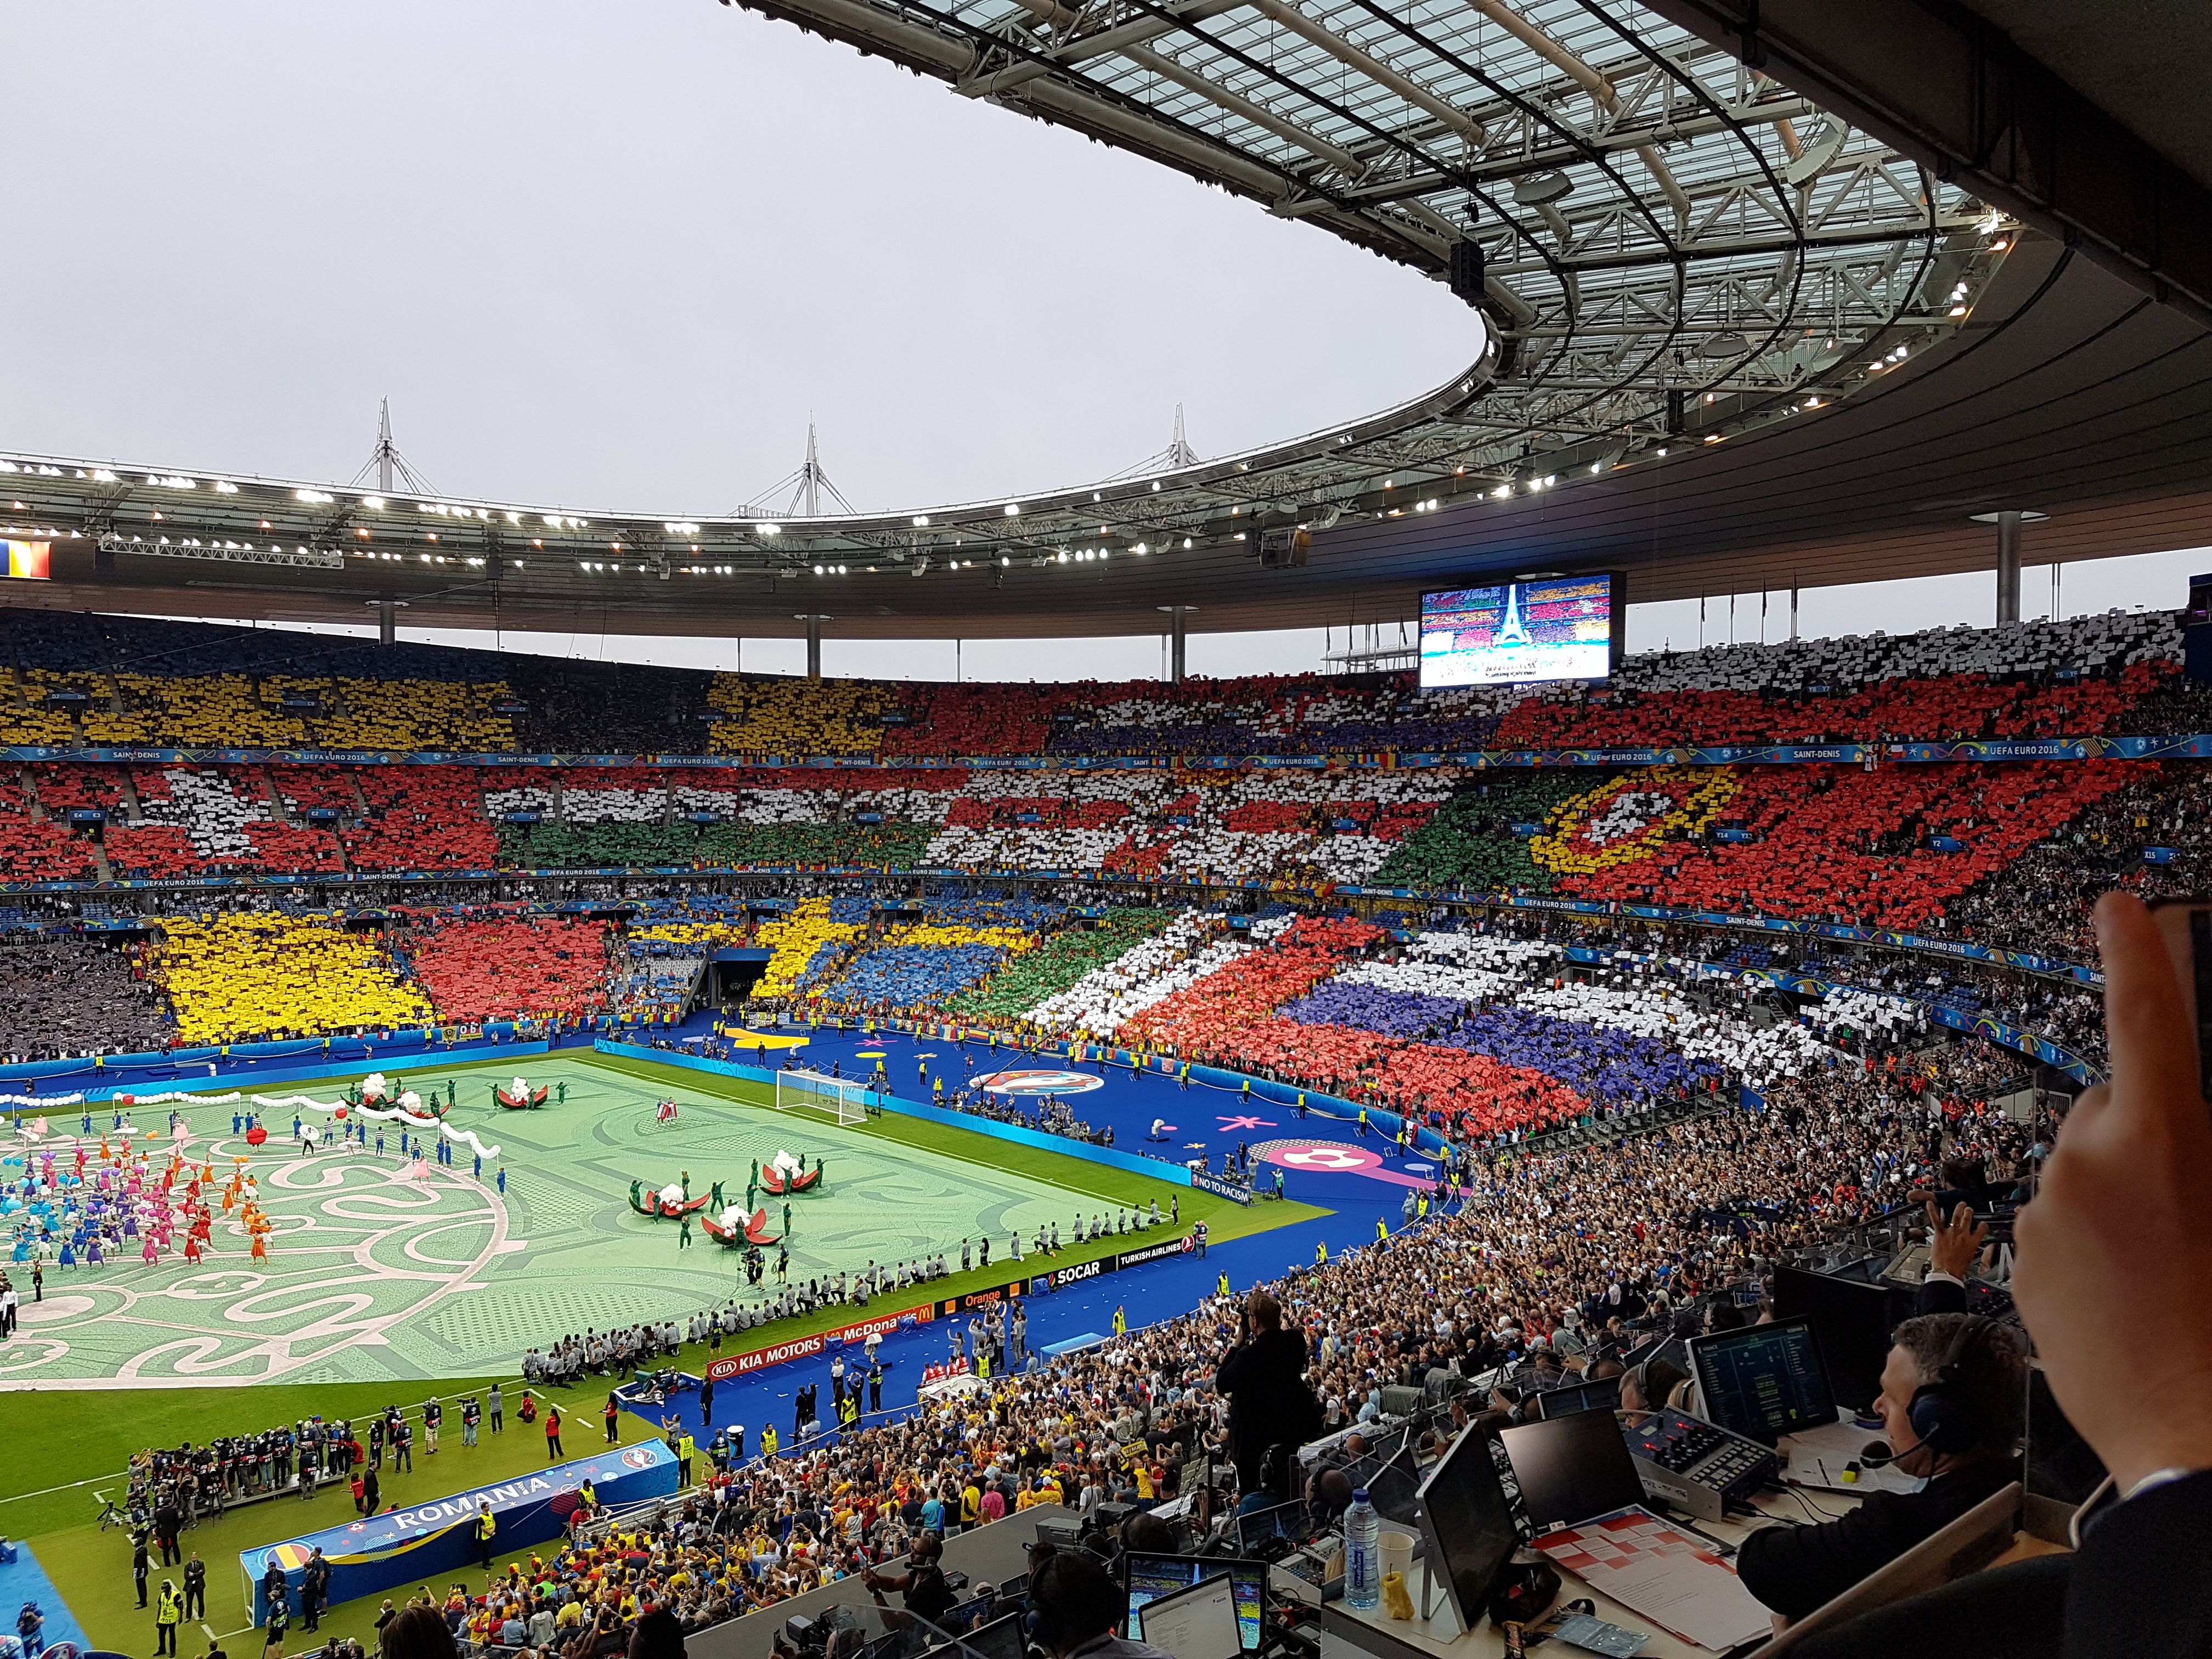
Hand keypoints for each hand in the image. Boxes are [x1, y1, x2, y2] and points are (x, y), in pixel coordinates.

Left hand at [1926, 1201, 1988, 1280]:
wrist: (1947, 1271)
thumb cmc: (1958, 1266)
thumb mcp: (1970, 1256)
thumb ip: (1970, 1246)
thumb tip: (1970, 1242)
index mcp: (1973, 1242)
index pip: (1982, 1229)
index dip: (1983, 1225)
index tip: (1982, 1223)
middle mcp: (1963, 1235)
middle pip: (1968, 1218)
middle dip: (1969, 1211)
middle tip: (1969, 1208)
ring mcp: (1951, 1233)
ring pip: (1955, 1216)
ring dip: (1958, 1208)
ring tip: (1960, 1204)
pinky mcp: (1940, 1234)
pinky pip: (1936, 1220)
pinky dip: (1932, 1210)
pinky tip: (1930, 1203)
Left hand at [2014, 893, 2211, 1494]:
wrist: (2195, 1438)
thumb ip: (2201, 1144)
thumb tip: (2181, 1117)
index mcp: (2158, 1139)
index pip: (2145, 1019)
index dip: (2136, 954)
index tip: (2118, 906)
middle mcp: (2084, 1162)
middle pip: (2115, 1109)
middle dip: (2149, 1134)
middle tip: (2198, 1208)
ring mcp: (2046, 1214)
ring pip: (2089, 1172)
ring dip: (2124, 1196)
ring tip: (2174, 1269)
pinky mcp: (2024, 1262)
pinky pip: (2065, 1225)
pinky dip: (2097, 1242)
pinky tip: (2139, 1295)